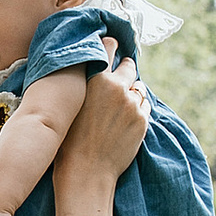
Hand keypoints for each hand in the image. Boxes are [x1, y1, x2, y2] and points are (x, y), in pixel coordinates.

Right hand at [58, 52, 147, 186]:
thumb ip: (86, 84)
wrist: (86, 171)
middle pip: (129, 66)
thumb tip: (96, 70)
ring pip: (139, 88)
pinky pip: (145, 106)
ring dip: (132, 93)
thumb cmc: (70, 140)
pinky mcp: (142, 120)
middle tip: (119, 77)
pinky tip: (125, 120)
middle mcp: (116, 87)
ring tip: (119, 107)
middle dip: (125, 70)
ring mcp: (132, 104)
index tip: (112, 45)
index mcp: (95, 79)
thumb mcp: (72, 104)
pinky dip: (138, 110)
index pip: (109, 46)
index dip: (111, 45)